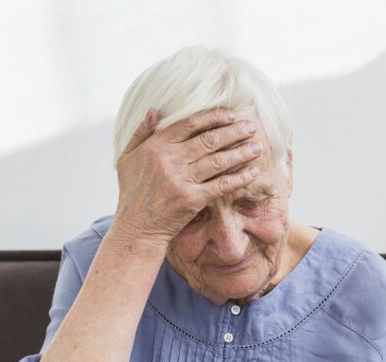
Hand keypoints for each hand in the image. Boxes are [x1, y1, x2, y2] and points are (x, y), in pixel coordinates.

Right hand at [112, 106, 264, 245]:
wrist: (136, 227)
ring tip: (258, 147)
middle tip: (251, 127)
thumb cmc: (132, 192)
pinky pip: (221, 185)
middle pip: (209, 140)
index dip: (213, 117)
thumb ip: (141, 132)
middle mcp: (169, 160)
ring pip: (218, 161)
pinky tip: (253, 172)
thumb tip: (154, 110)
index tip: (231, 115)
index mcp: (155, 146)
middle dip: (233, 132)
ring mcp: (181, 180)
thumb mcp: (127, 158)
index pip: (189, 124)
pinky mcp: (192, 199)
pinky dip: (239, 178)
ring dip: (241, 152)